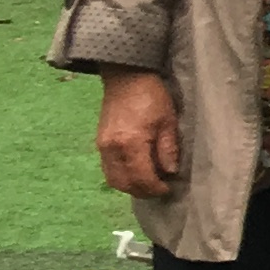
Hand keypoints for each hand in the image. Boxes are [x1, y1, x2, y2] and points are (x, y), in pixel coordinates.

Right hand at [95, 71, 182, 197]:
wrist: (126, 78)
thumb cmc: (152, 96)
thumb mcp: (168, 121)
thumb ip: (168, 148)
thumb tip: (170, 172)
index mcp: (130, 143)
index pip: (141, 177)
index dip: (155, 188)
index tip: (168, 189)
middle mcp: (111, 149)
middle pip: (123, 183)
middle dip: (142, 191)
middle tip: (159, 190)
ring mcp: (102, 147)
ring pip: (112, 179)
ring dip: (130, 187)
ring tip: (148, 184)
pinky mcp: (99, 143)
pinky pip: (108, 169)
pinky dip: (121, 177)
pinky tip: (136, 173)